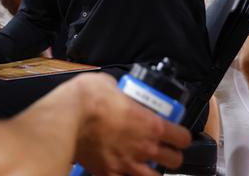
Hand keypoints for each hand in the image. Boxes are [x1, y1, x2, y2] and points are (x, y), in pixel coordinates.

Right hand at [72, 73, 190, 174]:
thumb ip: (121, 92)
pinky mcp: (108, 174)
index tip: (176, 134)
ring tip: (145, 164)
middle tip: (162, 149)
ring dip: (151, 171)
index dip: (181, 136)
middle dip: (170, 155)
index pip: (183, 138)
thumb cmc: (88, 98)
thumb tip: (118, 91)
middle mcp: (144, 147)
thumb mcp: (110, 83)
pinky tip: (122, 170)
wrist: (65, 117)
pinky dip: (125, 175)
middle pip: (174, 161)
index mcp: (151, 124)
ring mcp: (127, 164)